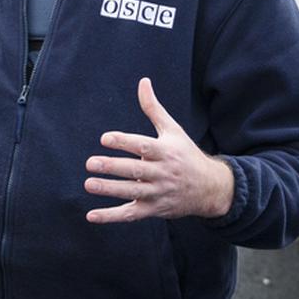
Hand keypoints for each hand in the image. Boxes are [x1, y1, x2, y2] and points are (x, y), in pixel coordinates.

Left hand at [84, 77, 234, 222]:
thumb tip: (143, 81)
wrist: (210, 188)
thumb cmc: (185, 154)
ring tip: (89, 183)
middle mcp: (163, 173)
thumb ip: (153, 108)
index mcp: (166, 152)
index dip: (124, 142)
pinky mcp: (154, 210)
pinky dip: (111, 216)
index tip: (105, 138)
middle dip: (113, 167)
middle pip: (135, 171)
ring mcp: (158, 193)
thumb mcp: (173, 130)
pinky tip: (91, 215)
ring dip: (110, 190)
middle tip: (91, 163)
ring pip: (132, 193)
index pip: (143, 146)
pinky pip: (131, 214)